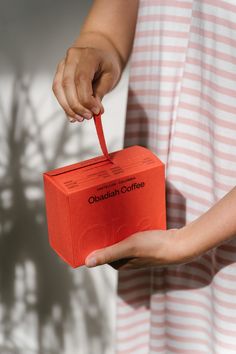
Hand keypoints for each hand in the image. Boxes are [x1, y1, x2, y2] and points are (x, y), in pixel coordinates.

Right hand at [52, 46, 121, 122]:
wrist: (99, 52)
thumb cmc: (106, 63)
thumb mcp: (110, 77)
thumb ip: (100, 93)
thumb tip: (95, 110)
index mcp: (87, 55)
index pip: (81, 79)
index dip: (86, 99)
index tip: (95, 111)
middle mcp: (71, 57)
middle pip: (68, 85)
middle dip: (77, 105)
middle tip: (88, 117)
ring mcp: (62, 64)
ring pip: (59, 89)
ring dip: (69, 107)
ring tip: (80, 118)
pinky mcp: (59, 73)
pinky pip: (57, 91)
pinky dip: (64, 105)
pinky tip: (72, 115)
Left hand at [85, 228, 199, 269]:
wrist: (179, 245)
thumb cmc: (153, 248)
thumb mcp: (128, 248)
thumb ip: (109, 254)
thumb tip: (87, 263)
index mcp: (121, 264)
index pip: (102, 254)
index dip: (94, 244)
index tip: (88, 231)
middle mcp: (128, 260)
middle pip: (111, 247)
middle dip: (105, 236)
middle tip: (99, 220)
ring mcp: (138, 253)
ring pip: (122, 241)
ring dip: (117, 231)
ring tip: (111, 217)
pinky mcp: (146, 245)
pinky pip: (132, 237)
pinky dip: (128, 230)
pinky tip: (128, 220)